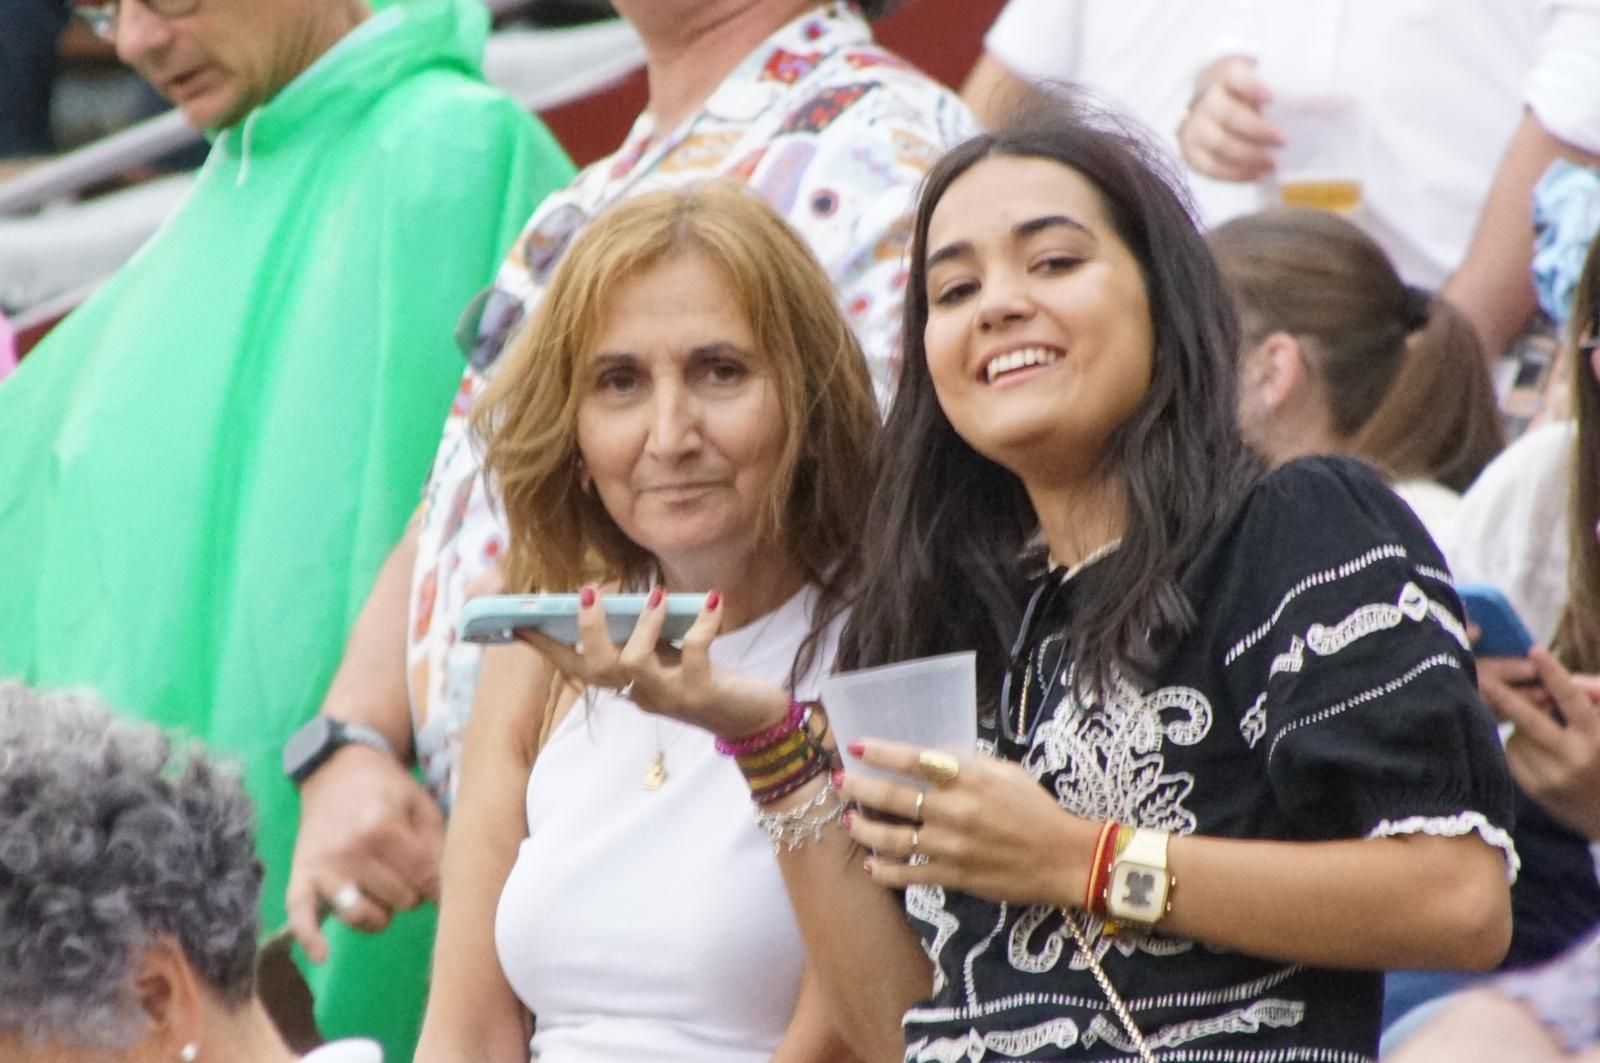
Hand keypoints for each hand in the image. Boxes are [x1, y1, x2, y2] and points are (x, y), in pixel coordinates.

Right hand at [286, 745, 444, 962]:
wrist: (336, 769)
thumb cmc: (388, 790)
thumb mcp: (422, 806)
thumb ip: (439, 845)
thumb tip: (447, 892)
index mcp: (383, 826)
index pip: (425, 878)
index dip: (439, 884)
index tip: (440, 881)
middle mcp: (350, 849)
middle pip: (400, 899)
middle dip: (412, 891)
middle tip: (408, 871)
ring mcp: (323, 864)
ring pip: (361, 915)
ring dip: (381, 914)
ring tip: (385, 895)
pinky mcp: (301, 874)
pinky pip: (300, 914)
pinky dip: (309, 937)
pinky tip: (322, 955)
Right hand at [517, 586, 790, 739]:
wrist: (751, 720)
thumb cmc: (704, 680)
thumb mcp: (667, 658)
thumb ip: (643, 638)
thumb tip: (622, 599)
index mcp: (627, 686)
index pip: (576, 669)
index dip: (548, 647)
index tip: (519, 624)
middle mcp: (641, 695)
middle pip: (598, 668)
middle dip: (587, 630)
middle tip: (586, 591)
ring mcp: (669, 697)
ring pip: (635, 663)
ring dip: (643, 625)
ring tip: (656, 594)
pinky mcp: (702, 692)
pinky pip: (694, 653)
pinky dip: (703, 625)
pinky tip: (713, 601)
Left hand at [838, 739, 1093, 907]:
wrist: (1062, 857)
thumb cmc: (1035, 809)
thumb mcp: (1005, 771)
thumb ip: (966, 761)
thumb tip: (929, 754)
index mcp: (967, 779)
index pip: (914, 760)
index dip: (881, 752)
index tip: (855, 746)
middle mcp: (953, 811)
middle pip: (892, 797)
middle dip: (858, 788)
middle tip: (838, 783)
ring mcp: (950, 846)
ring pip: (893, 839)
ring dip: (863, 830)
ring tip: (847, 822)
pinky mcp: (953, 876)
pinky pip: (910, 875)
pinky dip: (886, 871)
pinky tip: (870, 864)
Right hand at [1177, 56, 1284, 181]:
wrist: (1208, 105)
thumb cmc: (1245, 95)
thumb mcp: (1262, 83)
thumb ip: (1294, 94)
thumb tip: (1337, 104)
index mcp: (1225, 75)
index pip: (1235, 77)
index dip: (1250, 86)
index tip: (1271, 97)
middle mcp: (1205, 100)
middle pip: (1229, 115)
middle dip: (1257, 130)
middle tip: (1284, 141)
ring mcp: (1194, 127)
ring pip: (1219, 144)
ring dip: (1248, 156)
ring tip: (1273, 164)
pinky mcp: (1190, 151)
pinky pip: (1210, 166)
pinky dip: (1234, 173)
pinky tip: (1256, 174)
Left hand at [1481, 647, 1599, 837]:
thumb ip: (1594, 695)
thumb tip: (1572, 679)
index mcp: (1596, 734)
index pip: (1572, 699)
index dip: (1553, 674)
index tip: (1535, 650)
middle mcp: (1574, 756)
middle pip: (1530, 720)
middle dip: (1505, 696)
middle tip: (1484, 678)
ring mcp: (1553, 775)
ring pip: (1518, 735)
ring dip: (1522, 726)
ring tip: (1545, 732)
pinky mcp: (1535, 790)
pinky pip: (1512, 754)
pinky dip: (1518, 746)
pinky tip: (1537, 752)